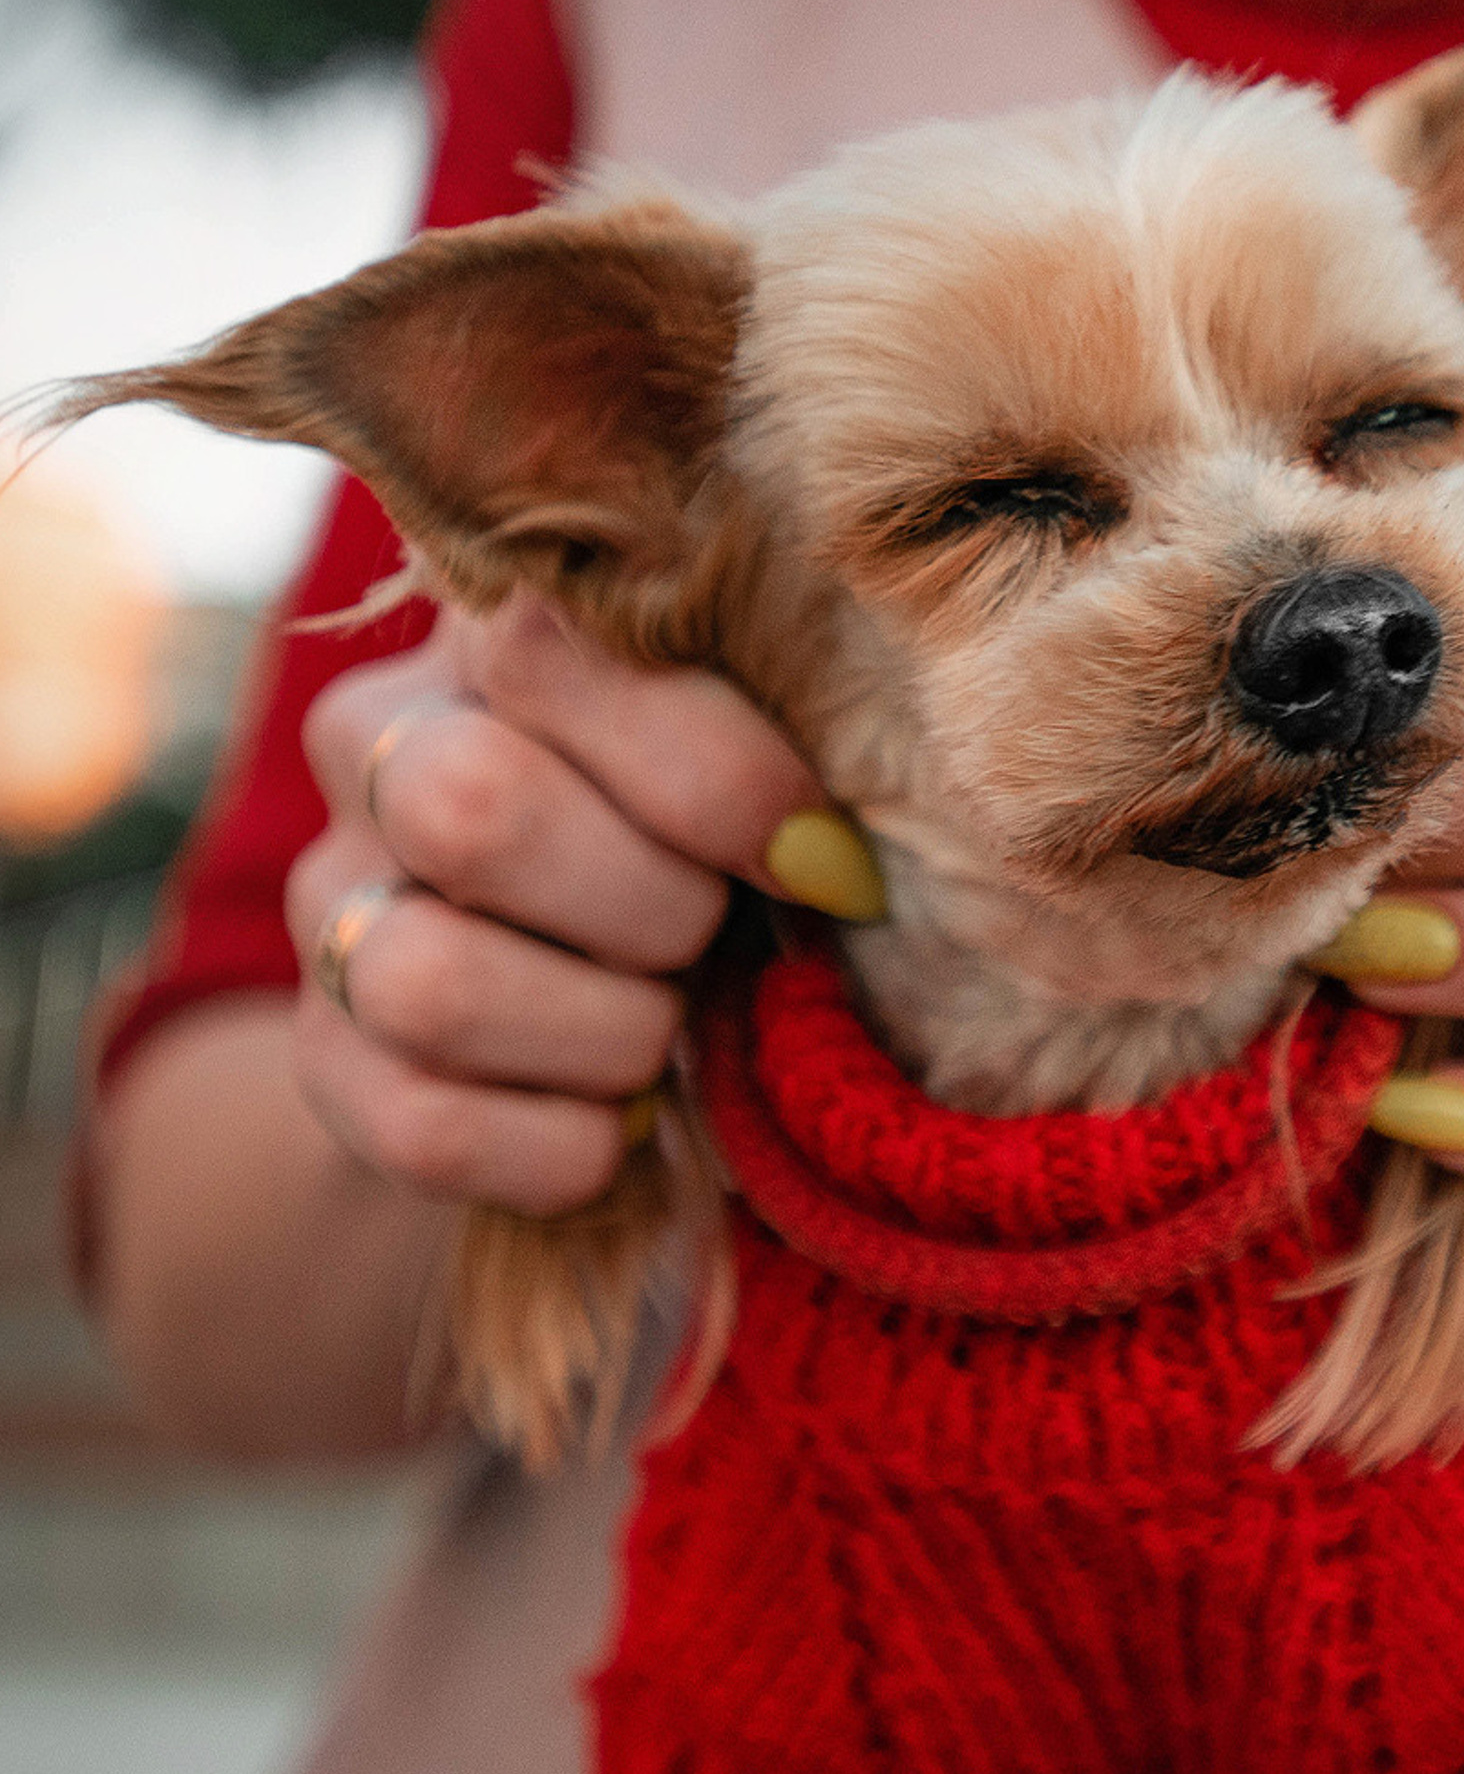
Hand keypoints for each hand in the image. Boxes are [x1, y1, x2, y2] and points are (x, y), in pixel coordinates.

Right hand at [281, 595, 879, 1217]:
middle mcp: (379, 742)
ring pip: (431, 984)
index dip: (714, 774)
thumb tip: (828, 863)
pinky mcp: (324, 1056)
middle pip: (471, 811)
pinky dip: (564, 1145)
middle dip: (651, 905)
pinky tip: (623, 1115)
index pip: (553, 654)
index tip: (820, 857)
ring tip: (666, 1020)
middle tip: (718, 929)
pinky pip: (426, 1128)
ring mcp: (330, 904)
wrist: (610, 959)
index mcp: (497, 627)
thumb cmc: (721, 816)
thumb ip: (786, 732)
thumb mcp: (759, 734)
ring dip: (606, 1031)